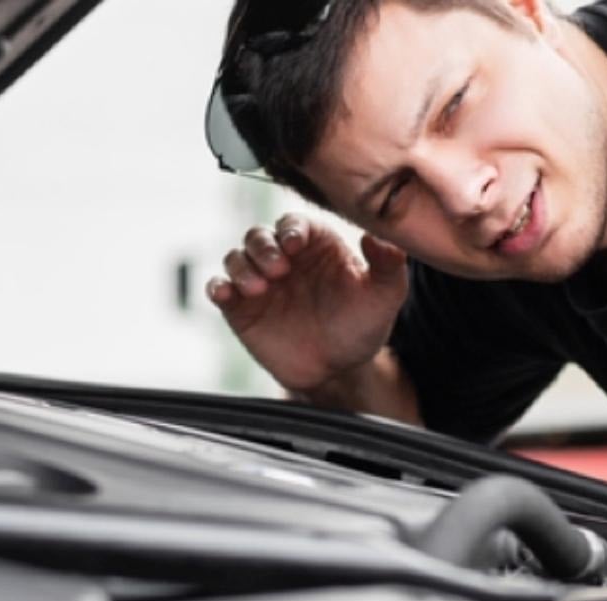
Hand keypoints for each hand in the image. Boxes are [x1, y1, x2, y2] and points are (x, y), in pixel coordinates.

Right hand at [207, 213, 408, 393]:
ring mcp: (259, 281)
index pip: (294, 223)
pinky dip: (218, 286)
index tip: (297, 245)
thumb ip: (388, 264)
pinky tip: (225, 294)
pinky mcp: (239, 307)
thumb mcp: (384, 296)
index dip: (292, 229)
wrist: (338, 370)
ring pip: (236, 257)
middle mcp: (283, 257)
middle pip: (258, 235)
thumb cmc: (362, 326)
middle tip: (278, 270)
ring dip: (241, 267)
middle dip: (263, 247)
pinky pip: (219, 287)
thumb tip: (377, 237)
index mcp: (315, 244)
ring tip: (257, 288)